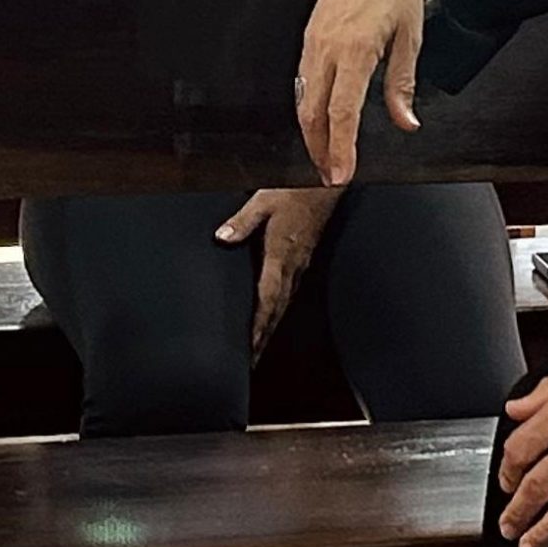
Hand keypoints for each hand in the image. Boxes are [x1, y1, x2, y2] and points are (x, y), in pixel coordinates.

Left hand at [217, 186, 343, 357]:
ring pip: (284, 304)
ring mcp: (300, 265)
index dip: (259, 323)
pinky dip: (279, 311)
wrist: (325, 186)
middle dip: (264, 336)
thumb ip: (242, 221)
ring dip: (271, 328)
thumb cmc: (294, 191)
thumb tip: (222, 237)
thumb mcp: (263, 200)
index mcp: (281, 253)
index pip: (268, 296)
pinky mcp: (302, 261)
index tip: (250, 345)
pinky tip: (273, 317)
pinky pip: (289, 293)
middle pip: (277, 310)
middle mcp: (293, 265)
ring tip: (259, 348)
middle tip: (251, 360)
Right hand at [295, 0, 427, 184]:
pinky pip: (303, 79)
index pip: (341, 112)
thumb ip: (402, 84)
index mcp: (355, 50)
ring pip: (304, 98)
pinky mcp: (309, 35)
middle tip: (331, 175)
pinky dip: (308, 105)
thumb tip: (405, 123)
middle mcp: (327, 48)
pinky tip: (318, 118)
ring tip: (325, 154)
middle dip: (320, 149)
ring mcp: (313, 41)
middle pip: (314, 112)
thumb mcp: (410, 36)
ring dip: (312, 131)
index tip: (341, 173)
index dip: (340, 148)